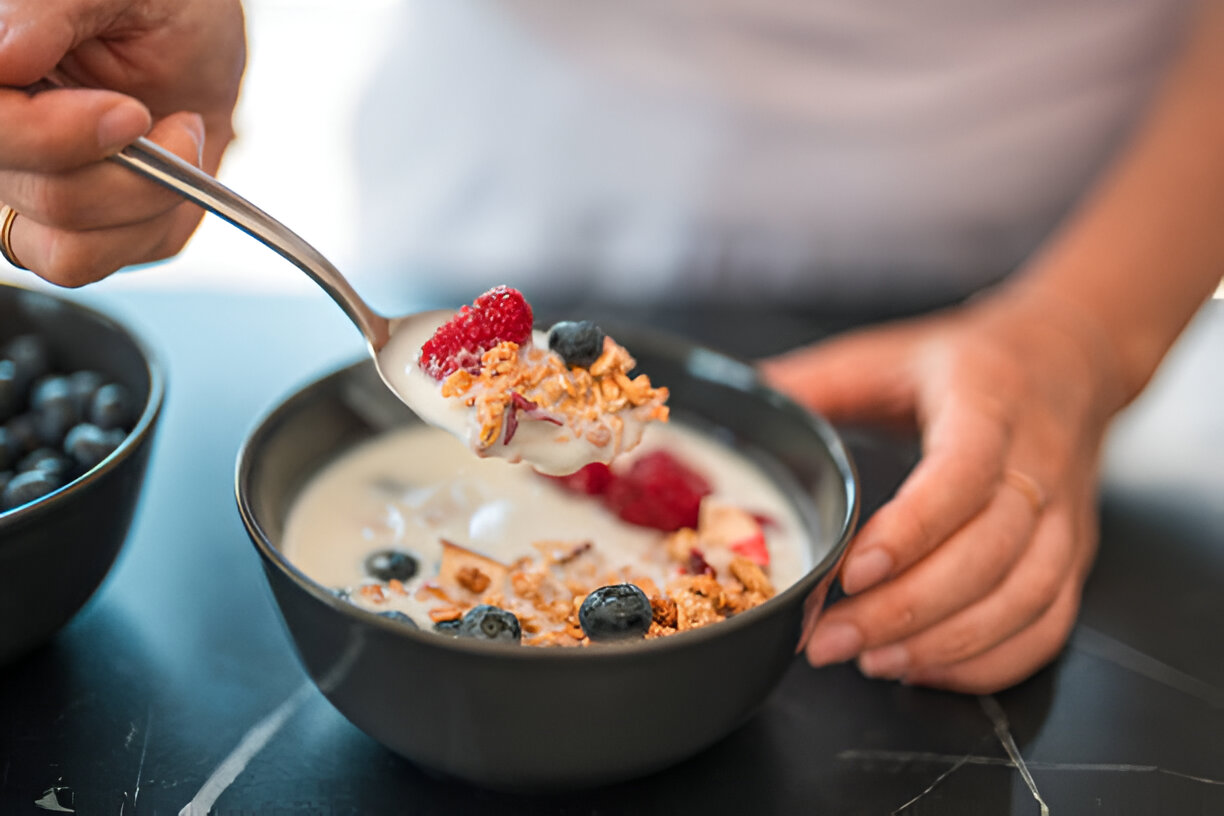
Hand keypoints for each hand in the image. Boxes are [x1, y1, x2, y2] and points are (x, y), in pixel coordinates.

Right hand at [0, 0, 245, 284]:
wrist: (202, 43)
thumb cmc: (163, 8)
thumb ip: (52, 9)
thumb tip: (4, 54)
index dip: (49, 137)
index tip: (129, 114)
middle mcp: (3, 140)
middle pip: (36, 195)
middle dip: (129, 170)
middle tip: (156, 115)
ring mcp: (32, 192)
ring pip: (65, 249)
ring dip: (147, 199)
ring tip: (173, 136)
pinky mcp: (77, 235)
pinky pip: (99, 264)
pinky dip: (151, 226)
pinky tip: (167, 175)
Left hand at [760, 288, 1127, 692]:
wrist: (1070, 360)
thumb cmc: (968, 363)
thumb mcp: (890, 354)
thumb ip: (818, 381)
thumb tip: (744, 401)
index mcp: (988, 403)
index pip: (963, 473)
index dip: (912, 530)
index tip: (852, 573)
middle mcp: (1039, 464)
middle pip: (990, 553)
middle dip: (907, 610)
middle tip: (830, 639)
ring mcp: (1066, 517)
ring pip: (1024, 598)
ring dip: (944, 643)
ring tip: (868, 660)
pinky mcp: (1074, 557)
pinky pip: (1047, 625)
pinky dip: (989, 661)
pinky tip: (924, 666)